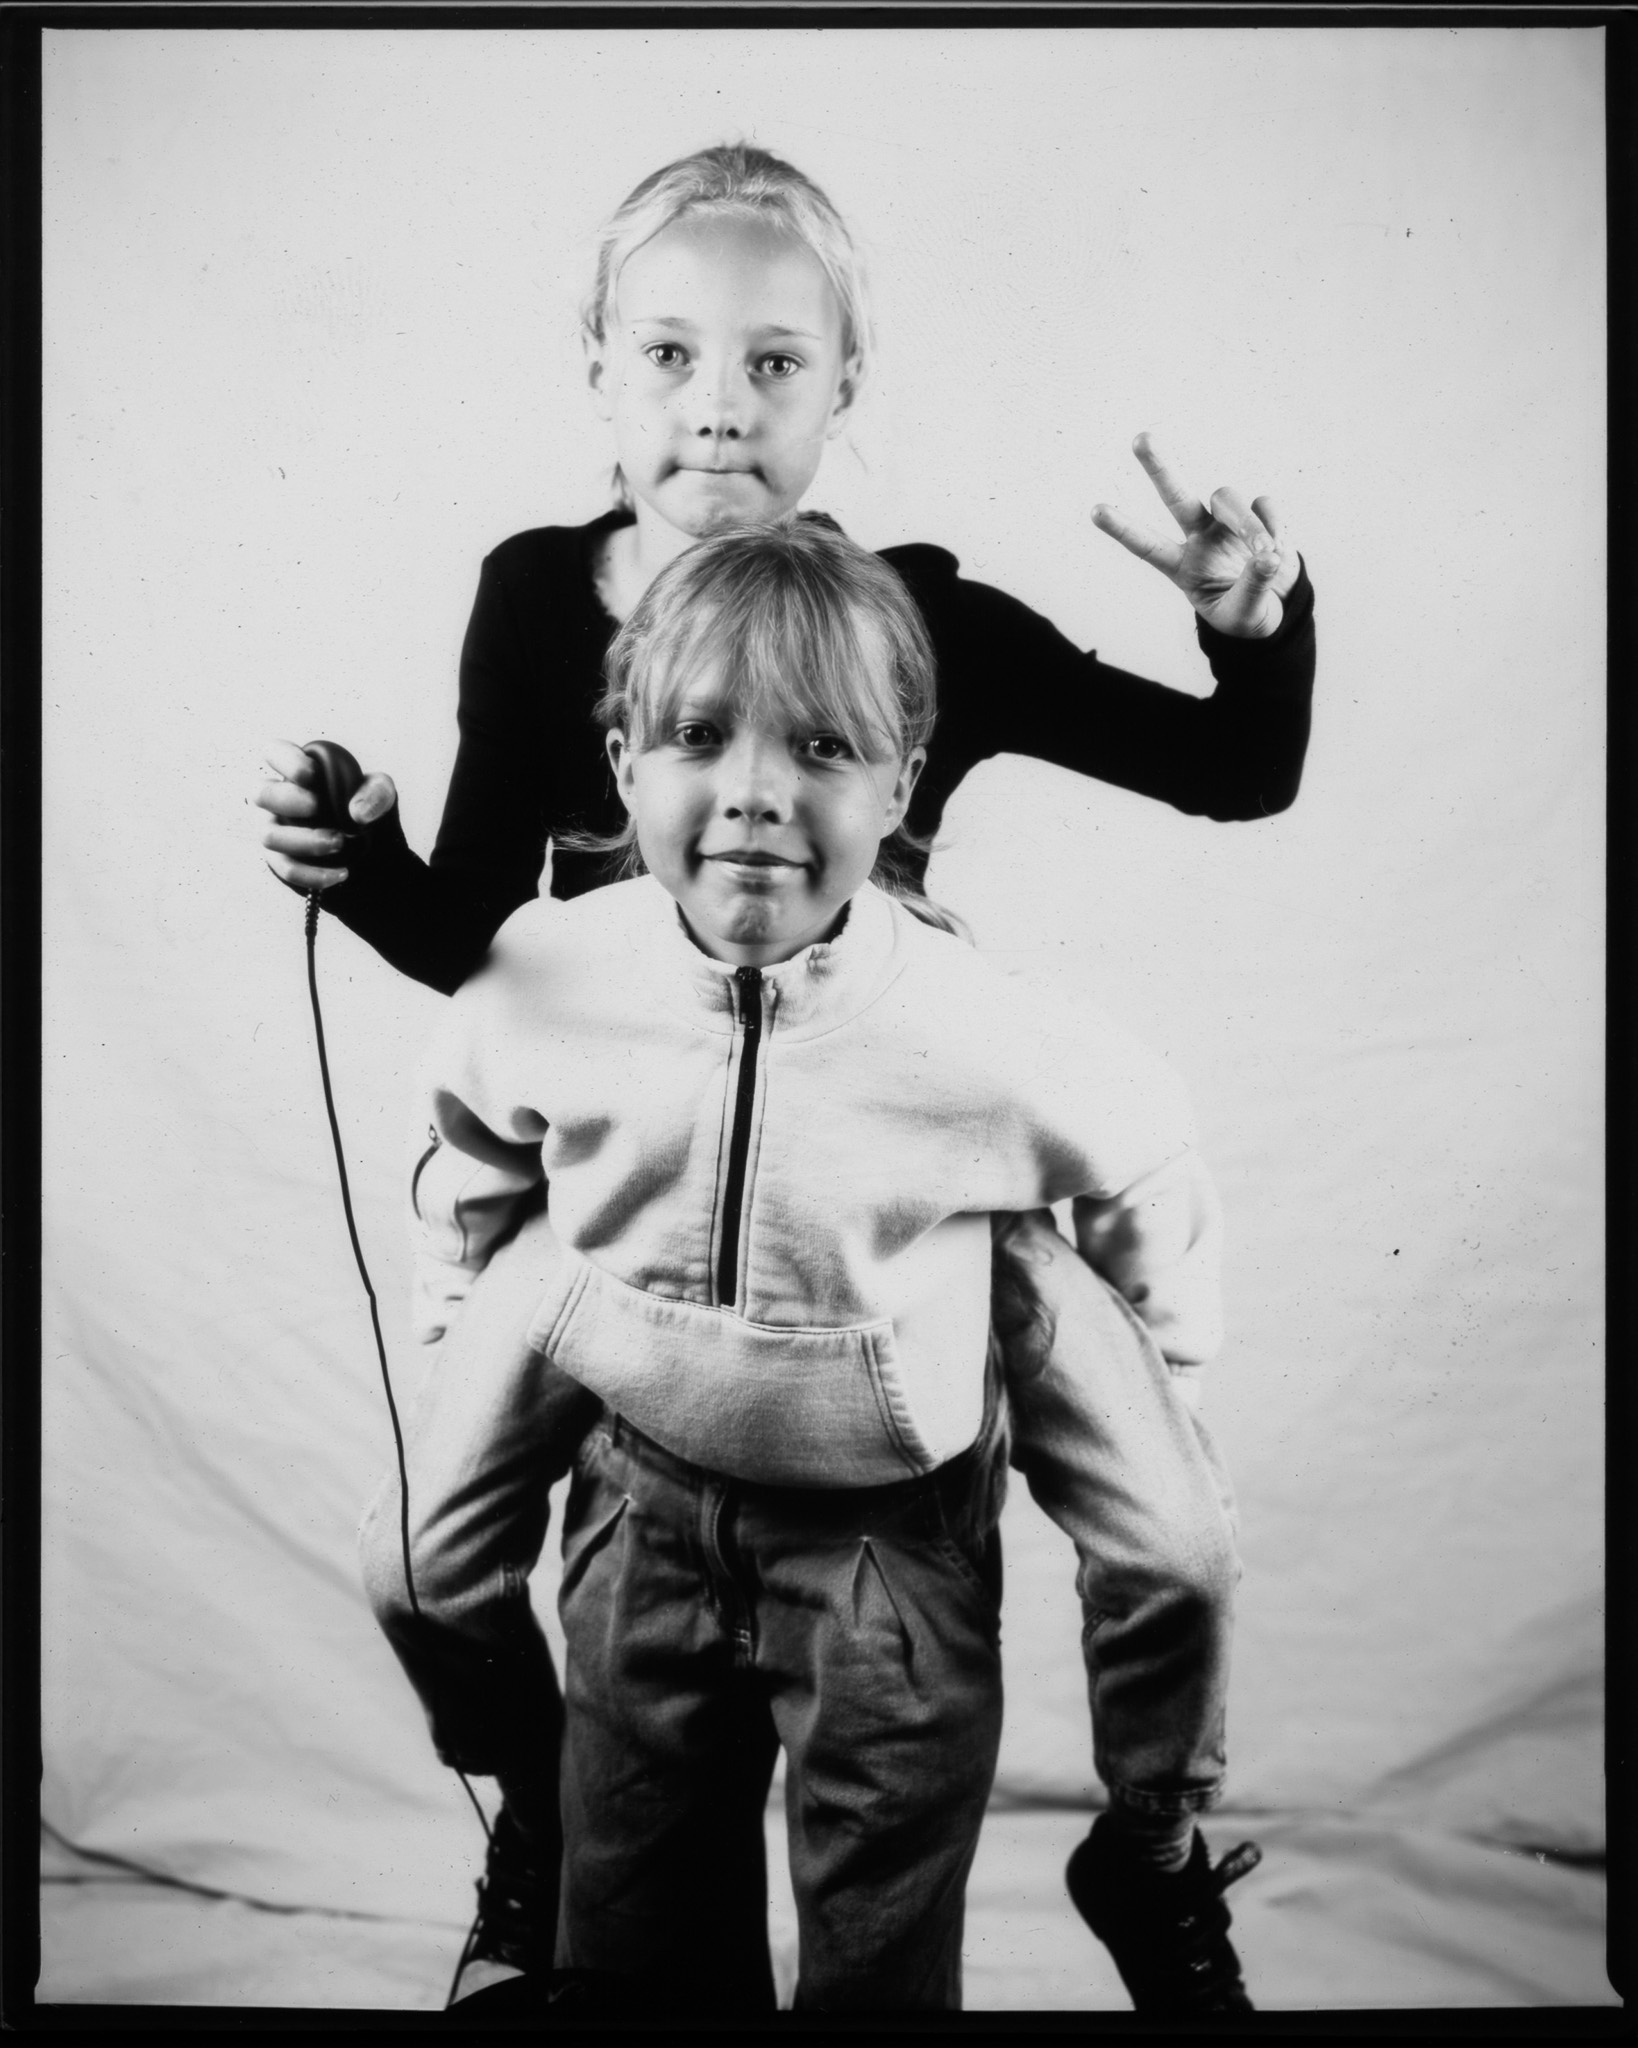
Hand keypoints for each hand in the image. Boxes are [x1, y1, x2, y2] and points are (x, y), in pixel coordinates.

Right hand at [255, 737, 396, 892]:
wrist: (371, 849)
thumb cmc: (364, 808)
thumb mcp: (381, 793)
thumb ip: (377, 792)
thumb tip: (357, 812)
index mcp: (295, 771)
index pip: (273, 752)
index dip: (285, 761)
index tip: (312, 775)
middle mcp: (276, 798)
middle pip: (260, 794)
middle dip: (288, 800)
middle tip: (318, 807)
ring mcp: (275, 829)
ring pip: (268, 835)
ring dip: (304, 840)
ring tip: (339, 843)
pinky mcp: (281, 860)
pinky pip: (285, 868)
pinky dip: (313, 873)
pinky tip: (342, 872)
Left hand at [1092, 432, 1298, 638]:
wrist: (1279, 607)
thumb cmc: (1248, 616)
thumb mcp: (1243, 615)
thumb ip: (1251, 588)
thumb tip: (1268, 556)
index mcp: (1183, 566)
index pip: (1146, 546)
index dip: (1123, 529)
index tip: (1096, 510)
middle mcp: (1200, 537)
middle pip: (1176, 496)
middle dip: (1159, 468)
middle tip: (1140, 437)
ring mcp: (1227, 522)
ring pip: (1228, 499)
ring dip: (1249, 526)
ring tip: (1267, 555)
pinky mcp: (1258, 513)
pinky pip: (1264, 504)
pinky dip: (1275, 525)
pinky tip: (1280, 548)